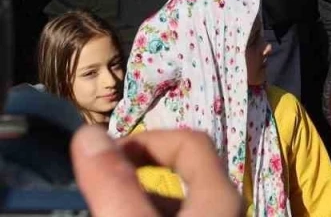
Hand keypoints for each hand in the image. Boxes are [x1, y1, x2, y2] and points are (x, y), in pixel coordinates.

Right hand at [71, 126, 241, 216]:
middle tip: (96, 188)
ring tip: (103, 209)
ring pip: (178, 207)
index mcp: (221, 195)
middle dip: (136, 176)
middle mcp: (228, 210)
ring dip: (140, 203)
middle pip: (182, 176)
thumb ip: (116, 185)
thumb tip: (89, 134)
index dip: (144, 141)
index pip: (190, 141)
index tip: (101, 157)